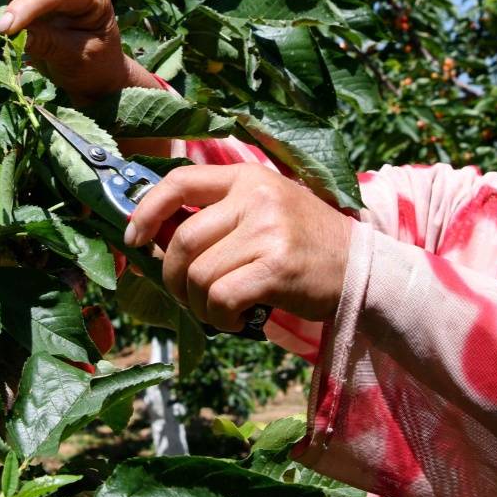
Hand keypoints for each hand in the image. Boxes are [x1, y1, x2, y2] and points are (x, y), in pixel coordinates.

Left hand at [124, 164, 353, 326]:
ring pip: (198, 274)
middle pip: (182, 238)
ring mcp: (267, 230)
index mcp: (247, 177)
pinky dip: (218, 317)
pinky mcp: (275, 267)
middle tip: (185, 295)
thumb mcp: (264, 211)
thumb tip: (153, 239)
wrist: (362, 271)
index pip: (179, 180)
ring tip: (219, 311)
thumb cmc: (305, 246)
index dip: (146, 211)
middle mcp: (255, 196)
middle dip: (171, 276)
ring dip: (198, 304)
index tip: (134, 239)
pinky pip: (220, 297)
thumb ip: (219, 214)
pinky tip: (236, 319)